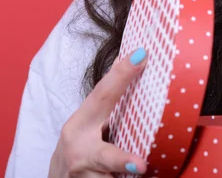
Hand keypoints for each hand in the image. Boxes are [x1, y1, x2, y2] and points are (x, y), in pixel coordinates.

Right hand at [48, 47, 148, 176]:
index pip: (103, 95)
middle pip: (103, 156)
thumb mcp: (89, 119)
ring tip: (140, 171)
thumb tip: (136, 55)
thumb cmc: (80, 143)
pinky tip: (135, 176)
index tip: (142, 56)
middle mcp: (78, 151)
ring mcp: (81, 176)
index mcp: (81, 124)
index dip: (122, 75)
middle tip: (140, 165)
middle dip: (120, 160)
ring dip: (124, 176)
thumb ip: (108, 96)